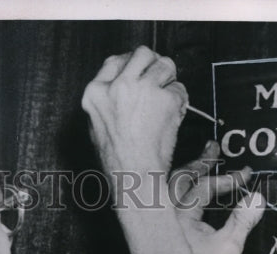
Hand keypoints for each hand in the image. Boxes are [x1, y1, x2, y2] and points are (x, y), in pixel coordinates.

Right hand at [81, 46, 188, 174]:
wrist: (134, 177)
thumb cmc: (117, 161)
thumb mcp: (97, 127)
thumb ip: (108, 101)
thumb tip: (124, 84)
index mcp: (95, 93)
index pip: (114, 61)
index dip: (132, 63)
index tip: (141, 69)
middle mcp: (117, 86)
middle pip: (141, 54)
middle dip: (154, 62)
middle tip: (162, 76)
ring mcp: (142, 90)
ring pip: (164, 65)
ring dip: (170, 79)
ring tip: (169, 99)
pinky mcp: (165, 99)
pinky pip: (179, 89)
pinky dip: (180, 100)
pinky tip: (174, 116)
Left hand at [168, 141, 265, 253]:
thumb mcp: (229, 248)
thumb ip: (242, 221)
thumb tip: (257, 198)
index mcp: (178, 217)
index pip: (203, 188)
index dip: (226, 180)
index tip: (246, 175)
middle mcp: (164, 215)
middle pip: (178, 178)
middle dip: (199, 163)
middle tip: (214, 148)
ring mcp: (160, 223)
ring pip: (169, 188)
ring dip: (188, 173)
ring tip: (203, 161)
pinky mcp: (162, 233)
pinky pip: (167, 200)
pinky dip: (181, 189)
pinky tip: (189, 188)